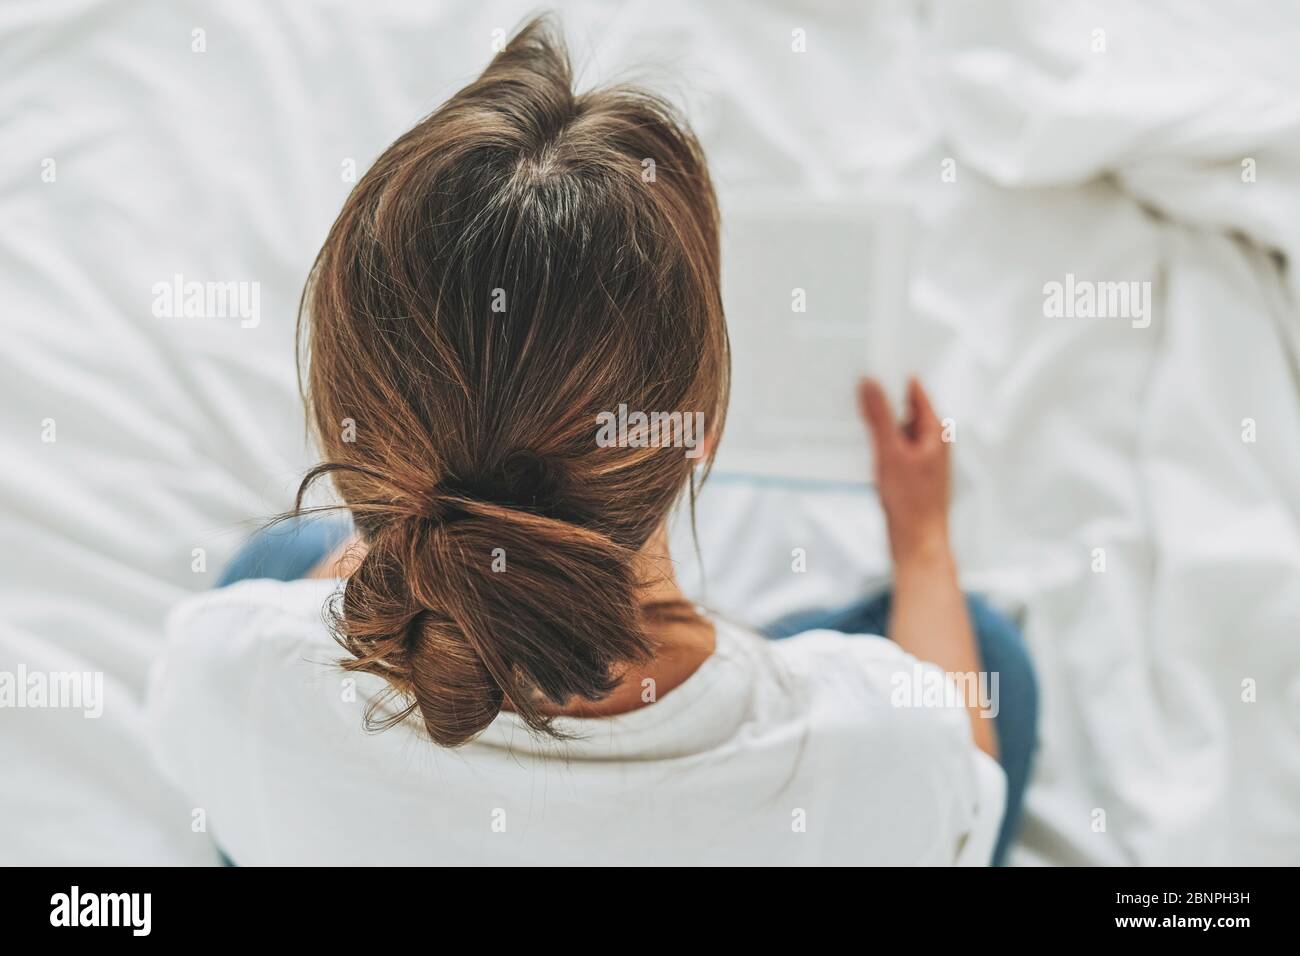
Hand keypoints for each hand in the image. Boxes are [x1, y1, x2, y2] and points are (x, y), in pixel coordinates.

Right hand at [857, 377, 950, 564]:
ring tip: (853, 425)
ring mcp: (922, 459)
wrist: (918, 544)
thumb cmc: (912, 503)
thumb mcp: (890, 453)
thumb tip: (870, 384)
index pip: (914, 391)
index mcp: (935, 431)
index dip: (892, 377)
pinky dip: (876, 447)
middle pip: (902, 410)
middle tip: (853, 394)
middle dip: (879, 403)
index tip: (869, 366)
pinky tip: (859, 452)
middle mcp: (931, 442)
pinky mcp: (910, 475)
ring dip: (875, 428)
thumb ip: (879, 417)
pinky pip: (891, 450)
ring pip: (894, 432)